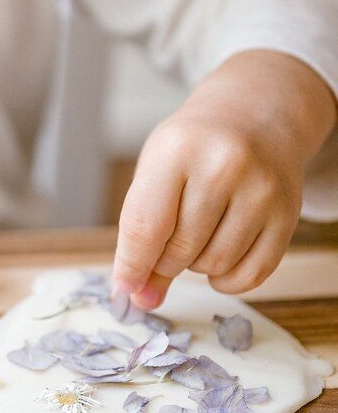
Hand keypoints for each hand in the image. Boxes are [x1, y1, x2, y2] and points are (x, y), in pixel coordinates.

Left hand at [112, 51, 337, 308]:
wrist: (255, 115)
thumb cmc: (194, 147)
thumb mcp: (155, 173)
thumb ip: (141, 234)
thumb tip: (138, 297)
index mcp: (178, 149)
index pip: (146, 226)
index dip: (131, 266)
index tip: (124, 288)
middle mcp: (224, 165)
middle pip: (179, 251)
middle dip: (164, 260)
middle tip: (167, 240)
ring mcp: (261, 190)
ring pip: (214, 266)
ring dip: (197, 265)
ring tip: (199, 233)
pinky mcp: (288, 213)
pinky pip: (250, 275)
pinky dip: (227, 279)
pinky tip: (221, 255)